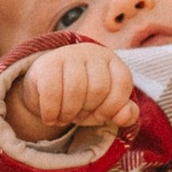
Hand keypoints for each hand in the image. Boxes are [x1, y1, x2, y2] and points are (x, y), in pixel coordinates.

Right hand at [12, 41, 137, 139]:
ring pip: (75, 90)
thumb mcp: (106, 108)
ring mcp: (69, 54)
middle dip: (87, 111)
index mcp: (113, 61)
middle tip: (77, 117)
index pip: (122, 83)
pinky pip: (52, 92)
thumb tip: (125, 116)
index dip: (112, 107)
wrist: (46, 87)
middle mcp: (93, 52)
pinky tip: (50, 118)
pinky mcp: (47, 63)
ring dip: (69, 114)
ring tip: (64, 118)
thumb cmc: (84, 99)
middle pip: (98, 89)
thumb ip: (125, 114)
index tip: (100, 117)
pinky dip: (51, 112)